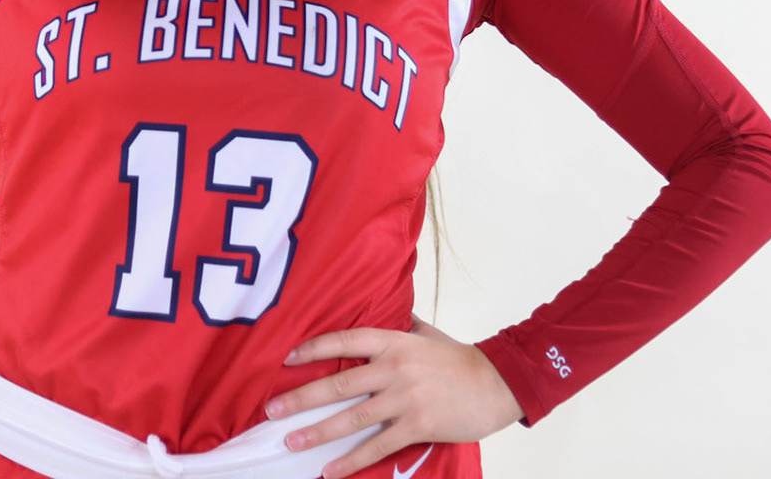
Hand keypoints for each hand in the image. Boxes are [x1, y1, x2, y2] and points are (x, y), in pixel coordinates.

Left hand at [263, 318, 524, 477]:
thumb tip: (385, 309)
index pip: (345, 340)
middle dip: (301, 398)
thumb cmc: (460, 358)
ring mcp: (405, 399)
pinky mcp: (417, 426)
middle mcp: (394, 368)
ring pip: (352, 417)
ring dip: (317, 432)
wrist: (498, 383)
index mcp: (394, 341)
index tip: (288, 359)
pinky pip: (377, 446)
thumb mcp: (427, 333)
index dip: (314, 348)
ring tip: (291, 442)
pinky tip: (330, 471)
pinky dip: (351, 461)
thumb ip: (401, 325)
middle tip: (272, 410)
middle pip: (338, 383)